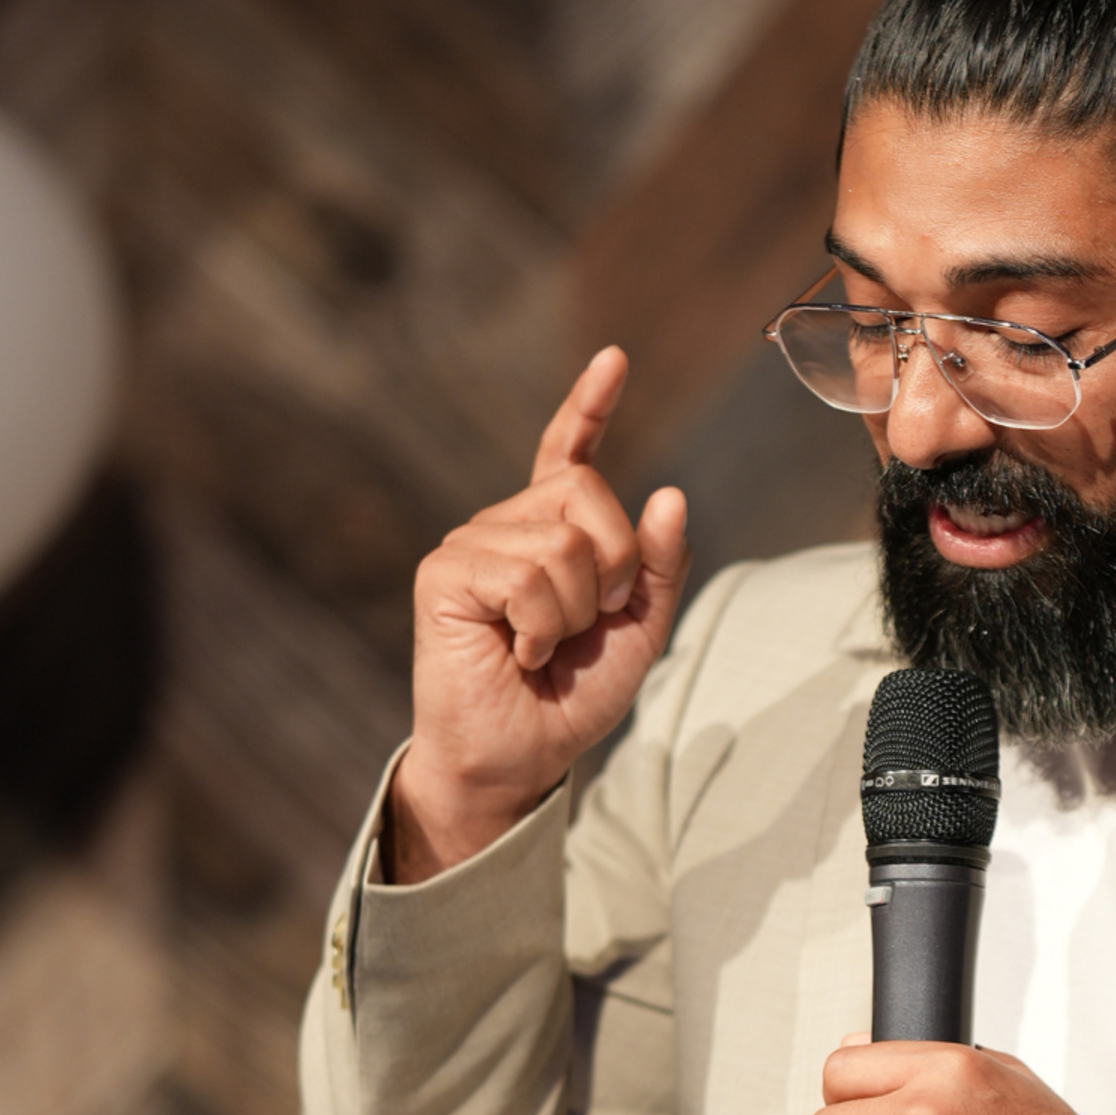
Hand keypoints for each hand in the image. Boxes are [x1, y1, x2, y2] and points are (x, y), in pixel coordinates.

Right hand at [384, 346, 691, 879]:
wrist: (519, 756)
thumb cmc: (571, 697)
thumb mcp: (639, 630)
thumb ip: (658, 565)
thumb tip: (670, 493)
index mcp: (550, 532)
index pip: (568, 453)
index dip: (589, 405)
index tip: (614, 358)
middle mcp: (507, 525)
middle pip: (590, 493)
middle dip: (614, 568)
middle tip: (585, 623)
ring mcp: (472, 543)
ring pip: (564, 542)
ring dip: (574, 611)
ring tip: (543, 645)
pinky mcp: (445, 573)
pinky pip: (526, 573)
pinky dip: (541, 624)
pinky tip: (517, 650)